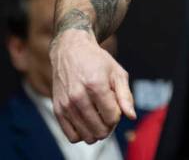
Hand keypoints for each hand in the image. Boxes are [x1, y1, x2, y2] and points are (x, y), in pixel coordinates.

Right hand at [50, 29, 135, 143]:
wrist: (70, 51)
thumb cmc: (97, 61)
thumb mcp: (117, 72)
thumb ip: (125, 95)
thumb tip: (131, 116)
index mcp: (95, 85)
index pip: (112, 117)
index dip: (118, 115)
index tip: (116, 105)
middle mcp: (78, 96)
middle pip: (100, 130)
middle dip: (109, 125)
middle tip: (108, 112)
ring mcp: (66, 104)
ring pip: (87, 136)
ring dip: (97, 131)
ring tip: (99, 116)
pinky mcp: (57, 109)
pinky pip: (72, 136)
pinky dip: (82, 134)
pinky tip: (87, 122)